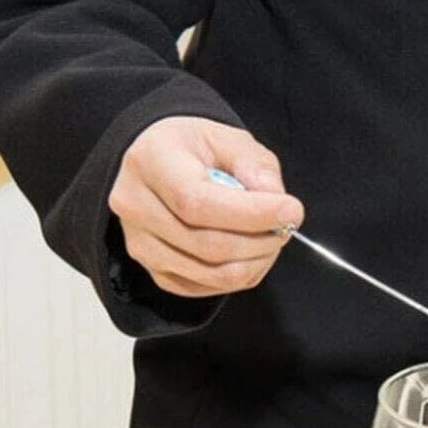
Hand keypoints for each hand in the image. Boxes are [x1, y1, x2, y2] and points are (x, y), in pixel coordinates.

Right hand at [107, 116, 303, 296]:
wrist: (157, 163)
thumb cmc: (194, 149)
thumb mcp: (227, 139)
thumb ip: (255, 165)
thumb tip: (275, 199)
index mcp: (150, 163)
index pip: (198, 203)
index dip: (250, 214)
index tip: (291, 210)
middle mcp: (135, 207)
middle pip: (208, 245)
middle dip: (261, 241)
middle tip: (287, 226)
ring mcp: (141, 245)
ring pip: (212, 274)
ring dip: (256, 262)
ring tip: (271, 238)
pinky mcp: (155, 272)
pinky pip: (207, 288)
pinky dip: (240, 277)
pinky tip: (250, 254)